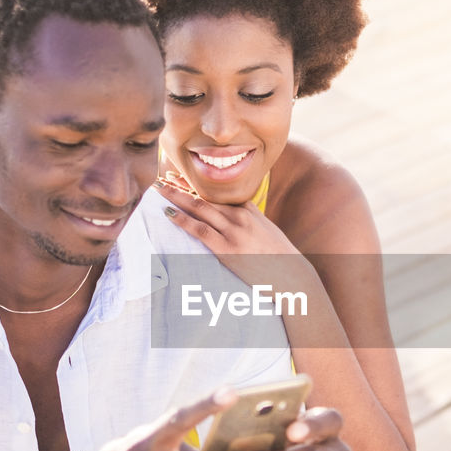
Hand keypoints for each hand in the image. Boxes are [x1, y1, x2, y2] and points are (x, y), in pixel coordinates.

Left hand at [155, 176, 314, 289]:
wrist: (293, 275)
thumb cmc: (280, 257)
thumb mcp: (266, 231)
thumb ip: (250, 220)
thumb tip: (236, 218)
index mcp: (249, 210)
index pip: (217, 191)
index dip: (197, 183)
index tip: (181, 175)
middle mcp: (240, 216)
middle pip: (205, 195)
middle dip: (182, 184)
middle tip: (162, 176)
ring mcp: (234, 231)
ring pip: (199, 207)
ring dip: (176, 196)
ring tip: (158, 189)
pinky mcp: (228, 248)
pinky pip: (200, 230)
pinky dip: (182, 219)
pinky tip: (168, 213)